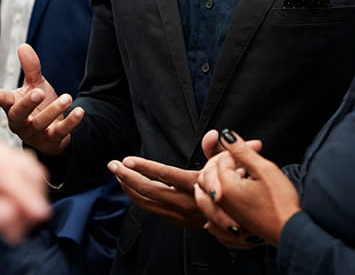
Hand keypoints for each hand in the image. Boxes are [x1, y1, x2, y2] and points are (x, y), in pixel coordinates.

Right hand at [0, 43, 82, 155]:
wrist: (54, 133)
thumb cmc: (40, 107)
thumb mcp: (35, 85)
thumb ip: (30, 68)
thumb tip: (23, 46)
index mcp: (14, 106)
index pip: (3, 100)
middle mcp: (21, 122)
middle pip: (19, 114)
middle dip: (27, 103)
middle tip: (38, 92)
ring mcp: (35, 133)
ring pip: (40, 123)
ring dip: (54, 110)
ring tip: (67, 97)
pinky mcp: (51, 141)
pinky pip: (60, 132)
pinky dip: (70, 122)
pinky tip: (79, 111)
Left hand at [0, 124, 50, 274]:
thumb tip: (9, 210)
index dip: (22, 192)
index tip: (38, 214)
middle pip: (17, 166)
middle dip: (24, 202)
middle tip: (17, 233)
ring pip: (26, 170)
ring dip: (26, 202)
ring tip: (11, 229)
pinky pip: (25, 173)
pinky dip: (25, 197)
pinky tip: (10, 216)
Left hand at [106, 134, 262, 229]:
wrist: (241, 220)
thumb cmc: (235, 186)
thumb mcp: (230, 165)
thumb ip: (218, 149)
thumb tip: (214, 133)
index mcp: (196, 186)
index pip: (165, 175)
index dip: (144, 168)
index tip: (126, 160)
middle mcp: (185, 203)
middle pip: (149, 191)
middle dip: (127, 178)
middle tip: (112, 165)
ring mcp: (179, 215)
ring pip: (147, 203)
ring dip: (129, 188)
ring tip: (117, 174)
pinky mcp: (177, 220)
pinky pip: (151, 209)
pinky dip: (137, 198)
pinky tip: (131, 188)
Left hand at [195, 129, 298, 246]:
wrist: (289, 231)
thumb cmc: (281, 202)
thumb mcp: (264, 169)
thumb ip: (242, 150)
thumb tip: (226, 135)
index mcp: (226, 186)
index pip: (220, 160)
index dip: (235, 152)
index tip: (252, 150)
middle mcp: (219, 202)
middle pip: (207, 175)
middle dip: (221, 164)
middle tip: (240, 162)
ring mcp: (221, 216)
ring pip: (205, 195)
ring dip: (213, 182)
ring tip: (227, 176)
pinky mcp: (227, 228)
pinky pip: (210, 213)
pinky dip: (213, 203)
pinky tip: (223, 199)